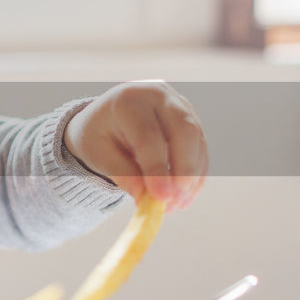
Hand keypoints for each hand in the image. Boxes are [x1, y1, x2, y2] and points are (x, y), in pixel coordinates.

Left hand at [63, 82, 207, 209]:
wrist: (106, 116)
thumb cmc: (99, 136)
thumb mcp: (99, 155)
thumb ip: (123, 175)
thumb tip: (146, 200)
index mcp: (128, 100)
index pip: (148, 136)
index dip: (157, 169)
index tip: (161, 198)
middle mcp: (157, 95)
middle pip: (183, 131)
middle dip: (184, 171)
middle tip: (175, 202)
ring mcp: (178, 103)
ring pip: (196, 139)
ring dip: (192, 176)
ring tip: (178, 204)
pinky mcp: (191, 116)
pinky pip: (200, 146)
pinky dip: (196, 173)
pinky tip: (185, 195)